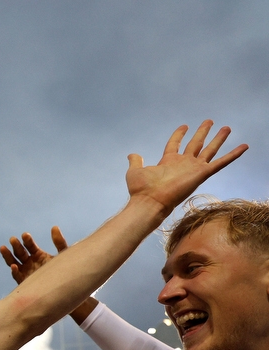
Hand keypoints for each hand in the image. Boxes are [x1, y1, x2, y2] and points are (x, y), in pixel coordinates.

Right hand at [0, 227, 68, 284]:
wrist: (66, 290)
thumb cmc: (65, 272)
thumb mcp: (63, 255)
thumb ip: (59, 242)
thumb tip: (54, 227)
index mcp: (38, 255)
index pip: (30, 245)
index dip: (27, 240)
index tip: (25, 235)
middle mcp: (30, 263)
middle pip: (20, 252)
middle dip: (16, 246)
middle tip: (13, 239)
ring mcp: (25, 272)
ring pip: (13, 262)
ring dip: (8, 255)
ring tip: (2, 248)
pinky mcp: (24, 282)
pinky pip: (17, 276)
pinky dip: (14, 271)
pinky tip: (14, 266)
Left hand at [125, 121, 245, 213]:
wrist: (150, 201)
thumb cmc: (141, 190)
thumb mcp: (135, 171)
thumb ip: (135, 161)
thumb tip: (132, 154)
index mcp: (168, 162)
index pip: (175, 144)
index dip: (179, 134)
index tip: (184, 125)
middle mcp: (183, 164)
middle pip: (196, 144)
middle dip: (202, 133)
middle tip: (209, 121)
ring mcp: (193, 168)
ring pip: (209, 150)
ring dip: (218, 139)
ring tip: (226, 128)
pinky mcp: (202, 174)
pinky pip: (221, 163)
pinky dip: (233, 155)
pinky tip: (244, 146)